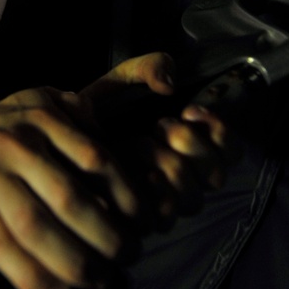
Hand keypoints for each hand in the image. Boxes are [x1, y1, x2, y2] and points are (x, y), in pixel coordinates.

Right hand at [0, 87, 141, 288]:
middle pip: (68, 197)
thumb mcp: (42, 101)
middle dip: (106, 234)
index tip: (144, 219)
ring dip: (72, 261)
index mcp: (43, 120)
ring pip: (35, 227)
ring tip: (99, 280)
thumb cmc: (5, 124)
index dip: (125, 192)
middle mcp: (18, 147)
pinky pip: (2, 248)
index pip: (95, 158)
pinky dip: (30, 277)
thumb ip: (80, 118)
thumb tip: (120, 156)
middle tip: (130, 255)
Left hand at [80, 52, 241, 230]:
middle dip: (192, 146)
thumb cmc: (96, 112)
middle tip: (164, 124)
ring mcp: (162, 201)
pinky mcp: (138, 220)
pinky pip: (163, 217)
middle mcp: (182, 177)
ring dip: (172, 165)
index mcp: (188, 146)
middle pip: (215, 177)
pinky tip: (137, 171)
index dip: (221, 133)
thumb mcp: (123, 79)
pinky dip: (155, 193)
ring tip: (144, 142)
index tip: (191, 110)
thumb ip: (149, 67)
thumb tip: (169, 84)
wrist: (58, 137)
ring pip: (192, 199)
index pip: (230, 152)